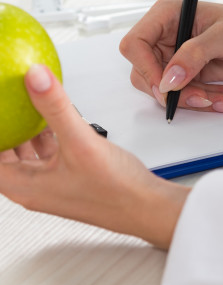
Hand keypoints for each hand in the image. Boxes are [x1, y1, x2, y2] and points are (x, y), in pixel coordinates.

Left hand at [0, 65, 188, 248]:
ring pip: (26, 154)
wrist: (146, 207)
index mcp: (24, 185)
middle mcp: (34, 188)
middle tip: (10, 106)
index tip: (1, 111)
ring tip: (29, 108)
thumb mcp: (80, 142)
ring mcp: (52, 184)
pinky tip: (58, 121)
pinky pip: (48, 154)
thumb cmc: (114, 190)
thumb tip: (35, 77)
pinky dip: (47, 136)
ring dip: (26, 132)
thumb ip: (55, 107)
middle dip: (7, 130)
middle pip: (5, 155)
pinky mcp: (70, 179)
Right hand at [119, 0, 222, 113]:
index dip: (145, 68)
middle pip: (145, 73)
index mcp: (167, 16)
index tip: (166, 86)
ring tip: (218, 98)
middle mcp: (167, 36)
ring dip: (191, 99)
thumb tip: (169, 78)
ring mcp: (177, 57)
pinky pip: (183, 96)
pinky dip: (202, 101)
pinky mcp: (189, 74)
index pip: (135, 44)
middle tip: (199, 97)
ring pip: (164, 90)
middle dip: (172, 91)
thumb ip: (194, 55)